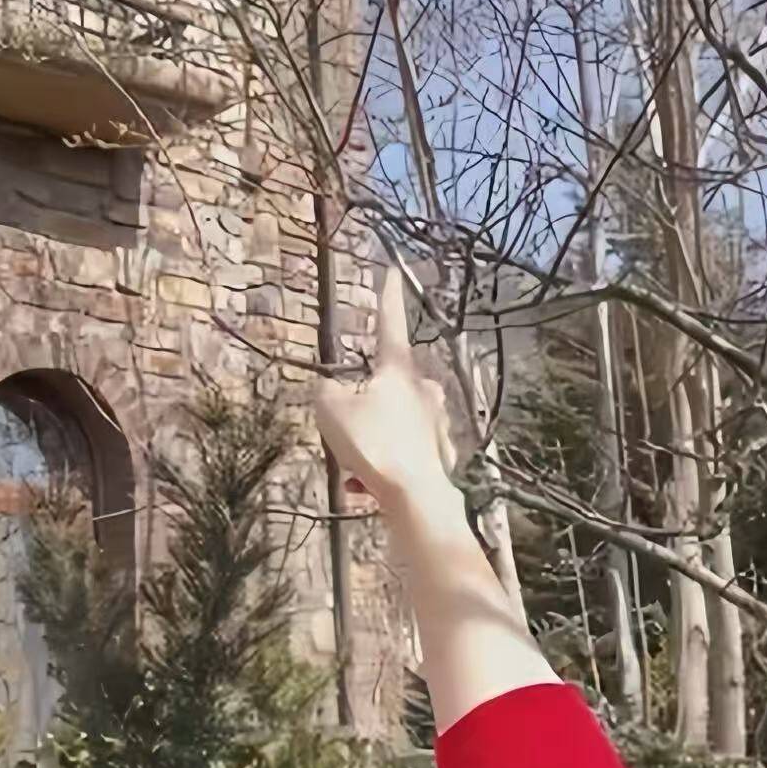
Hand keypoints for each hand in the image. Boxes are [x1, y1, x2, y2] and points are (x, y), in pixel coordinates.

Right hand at [314, 267, 457, 515]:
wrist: (416, 496)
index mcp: (399, 371)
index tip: (392, 272)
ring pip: (392, 426)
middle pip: (388, 386)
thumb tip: (332, 391)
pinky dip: (382, 467)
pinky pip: (402, 454)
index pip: (389, 324)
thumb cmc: (374, 443)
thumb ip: (325, 391)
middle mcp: (425, 390)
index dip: (387, 298)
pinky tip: (368, 488)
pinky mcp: (441, 454)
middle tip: (346, 433)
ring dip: (369, 444)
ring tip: (354, 470)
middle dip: (365, 407)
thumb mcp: (331, 410)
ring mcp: (437, 422)